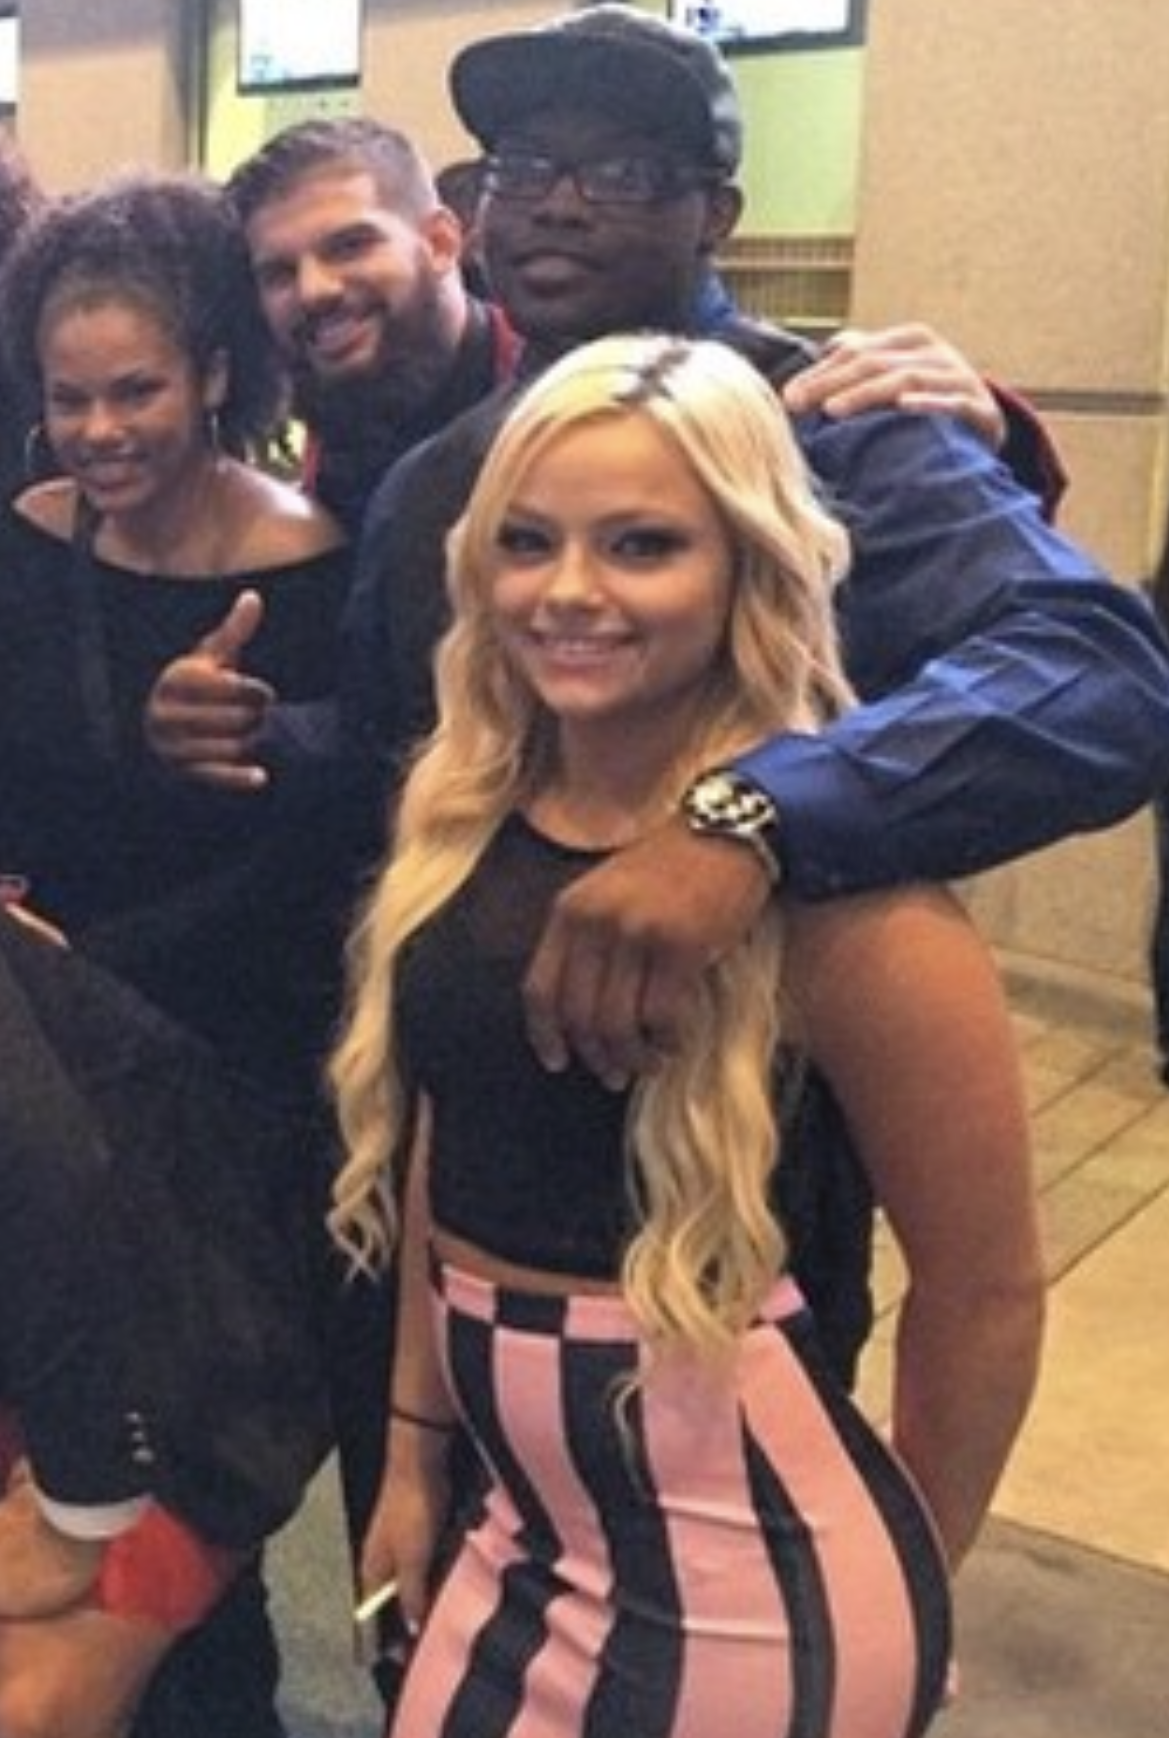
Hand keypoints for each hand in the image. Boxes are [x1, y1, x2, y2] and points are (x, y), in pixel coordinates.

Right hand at [143, 591, 274, 790]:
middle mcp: (167, 713)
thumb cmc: (197, 685)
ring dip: (252, 742)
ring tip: (252, 735)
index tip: (263, 694)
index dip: (258, 691)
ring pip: (234, 747)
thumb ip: (234, 630)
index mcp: (176, 680)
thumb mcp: (211, 657)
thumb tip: (253, 597)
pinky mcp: (183, 773)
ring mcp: (172, 746)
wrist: (164, 727)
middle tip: (258, 716)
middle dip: (256, 718)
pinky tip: (262, 776)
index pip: (233, 688)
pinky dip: (241, 778)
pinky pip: (218, 776)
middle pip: (237, 719)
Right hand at [359, 1438, 450, 1640]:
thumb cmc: (411, 1510)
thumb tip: (412, 1628)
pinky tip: (447, 1583)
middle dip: (407, 1620)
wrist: (420, 1462)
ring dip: (422, 1598)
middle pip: (390, 1602)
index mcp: (370, 1571)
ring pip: (408, 1583)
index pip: (371, 1617)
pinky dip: (431, 1578)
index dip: (386, 1638)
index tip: (406, 1657)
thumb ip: (411, 1593)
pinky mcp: (414, 1532)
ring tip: (442, 1615)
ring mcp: (397, 1546)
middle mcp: (379, 1562)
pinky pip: (421, 1565)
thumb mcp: (412, 1558)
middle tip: (431, 1639)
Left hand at [523, 818, 773, 1089]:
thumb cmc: (670, 868)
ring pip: (618, 1024)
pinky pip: (662, 1016)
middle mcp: (596, 921)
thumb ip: (588, 940)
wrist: (726, 833)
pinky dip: (667, 1040)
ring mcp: (636, 933)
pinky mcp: (680, 946)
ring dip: (633, 1056)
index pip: (539, 988)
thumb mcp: (608, 892)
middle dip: (596, 1055)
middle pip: (579, 1015)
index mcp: (569, 909)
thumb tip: (580, 1015)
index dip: (545, 1034)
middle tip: (614, 1074)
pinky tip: (675, 1042)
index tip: (558, 1061)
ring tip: (648, 1062)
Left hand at [783, 322, 1007, 450]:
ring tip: (834, 410)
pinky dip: (930, 402)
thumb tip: (823, 350)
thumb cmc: (930, 397)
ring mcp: (959, 377)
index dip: (820, 372)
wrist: (987, 424)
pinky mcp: (980, 407)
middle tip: (799, 404)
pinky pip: (953, 403)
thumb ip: (862, 359)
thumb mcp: (897, 373)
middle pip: (875, 363)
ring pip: (907, 378)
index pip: (857, 351)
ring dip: (868, 394)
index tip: (788, 397)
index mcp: (911, 340)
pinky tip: (905, 406)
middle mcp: (936, 353)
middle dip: (832, 382)